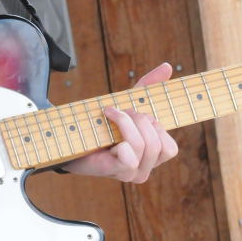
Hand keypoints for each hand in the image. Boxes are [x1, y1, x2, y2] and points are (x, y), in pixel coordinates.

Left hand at [64, 62, 178, 181]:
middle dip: (139, 120)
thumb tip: (167, 66)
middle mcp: (144, 170)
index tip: (138, 114)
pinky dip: (120, 138)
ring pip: (142, 145)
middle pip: (156, 143)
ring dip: (125, 123)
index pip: (170, 148)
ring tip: (110, 115)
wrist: (71, 137)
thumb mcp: (128, 102)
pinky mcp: (115, 172)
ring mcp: (130, 174)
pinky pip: (129, 157)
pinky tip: (107, 134)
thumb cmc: (102, 123)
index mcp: (151, 158)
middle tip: (121, 112)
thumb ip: (148, 86)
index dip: (156, 127)